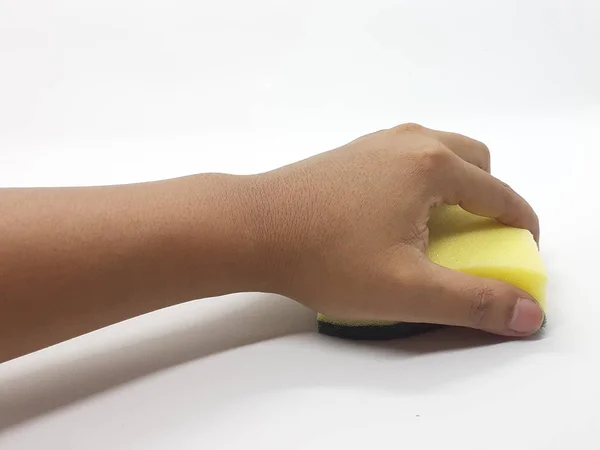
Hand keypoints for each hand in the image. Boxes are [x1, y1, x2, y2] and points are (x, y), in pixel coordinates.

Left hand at [255, 123, 542, 335]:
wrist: (250, 228)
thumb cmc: (326, 258)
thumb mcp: (407, 290)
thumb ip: (473, 302)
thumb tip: (529, 314)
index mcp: (432, 164)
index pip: (499, 194)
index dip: (519, 226)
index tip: (521, 252)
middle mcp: (409, 141)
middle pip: (475, 160)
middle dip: (488, 197)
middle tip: (477, 238)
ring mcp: (375, 143)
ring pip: (438, 154)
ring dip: (454, 185)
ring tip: (437, 228)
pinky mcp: (350, 153)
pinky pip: (405, 159)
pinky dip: (420, 181)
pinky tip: (394, 217)